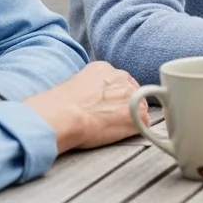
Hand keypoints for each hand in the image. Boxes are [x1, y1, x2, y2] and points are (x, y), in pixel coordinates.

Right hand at [24, 61, 142, 152]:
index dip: (111, 96)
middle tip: (107, 117)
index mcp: (104, 69)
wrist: (63, 117)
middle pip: (130, 92)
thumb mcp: (74, 85)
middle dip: (122, 105)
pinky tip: (117, 133)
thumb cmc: (59, 107)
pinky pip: (143, 123)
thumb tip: (93, 97)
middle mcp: (122, 77)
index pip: (116, 81)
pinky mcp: (138, 114)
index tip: (103, 105)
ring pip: (138, 107)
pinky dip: (134, 130)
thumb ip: (91, 87)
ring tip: (108, 126)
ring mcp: (133, 95)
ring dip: (129, 116)